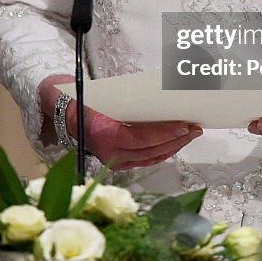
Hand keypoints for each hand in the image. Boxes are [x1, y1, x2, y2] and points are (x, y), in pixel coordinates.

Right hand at [78, 105, 202, 169]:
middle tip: (194, 129)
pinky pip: (145, 159)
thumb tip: (162, 98)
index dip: (165, 134)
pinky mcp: (119, 162)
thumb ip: (130, 102)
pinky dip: (162, 152)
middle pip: (150, 151)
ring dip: (173, 147)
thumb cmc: (86, 102)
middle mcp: (110, 154)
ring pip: (151, 157)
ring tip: (190, 135)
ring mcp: (115, 161)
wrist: (67, 115)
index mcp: (106, 136)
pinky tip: (174, 143)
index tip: (183, 127)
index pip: (142, 139)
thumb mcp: (105, 98)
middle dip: (176, 140)